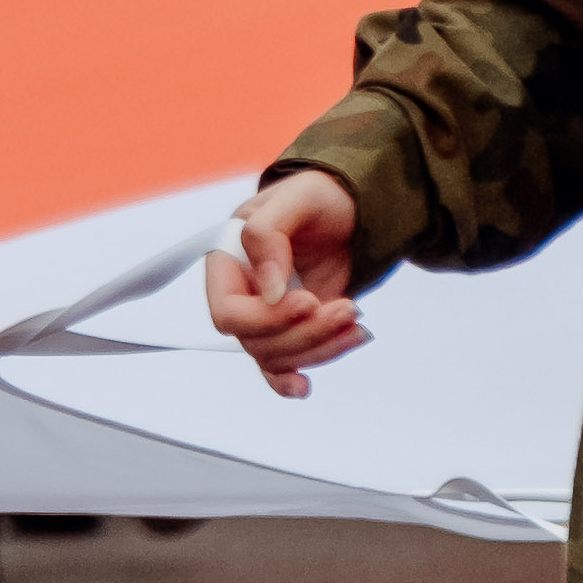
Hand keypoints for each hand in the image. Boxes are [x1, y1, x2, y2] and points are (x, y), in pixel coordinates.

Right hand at [205, 169, 367, 396]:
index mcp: (228, 260)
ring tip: (354, 321)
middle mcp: (241, 292)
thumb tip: (267, 289)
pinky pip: (280, 365)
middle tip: (346, 308)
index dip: (265, 317)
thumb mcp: (298, 198)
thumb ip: (268, 234)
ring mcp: (265, 315)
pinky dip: (290, 379)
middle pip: (255, 340)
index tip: (308, 301)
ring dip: (317, 348)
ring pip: (276, 356)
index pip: (228, 310)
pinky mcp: (289, 329)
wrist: (349, 208)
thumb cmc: (318, 195)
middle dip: (303, 333)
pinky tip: (303, 387)